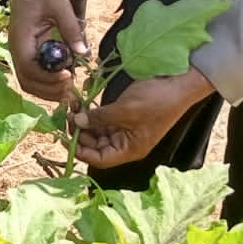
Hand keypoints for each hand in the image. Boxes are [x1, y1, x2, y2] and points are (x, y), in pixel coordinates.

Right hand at [8, 0, 88, 102]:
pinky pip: (35, 75)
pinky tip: (65, 79)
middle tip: (72, 90)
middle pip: (27, 81)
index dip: (48, 77)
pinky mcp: (28, 54)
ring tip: (70, 89)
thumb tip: (83, 52)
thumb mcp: (59, 5)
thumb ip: (71, 29)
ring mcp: (21, 53)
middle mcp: (16, 49)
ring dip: (48, 90)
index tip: (69, 75)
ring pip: (29, 82)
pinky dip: (48, 83)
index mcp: (20, 38)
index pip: (29, 67)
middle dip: (49, 90)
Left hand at [73, 70, 215, 168]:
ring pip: (95, 130)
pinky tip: (80, 101)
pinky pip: (101, 118)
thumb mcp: (126, 110)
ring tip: (71, 104)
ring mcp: (123, 128)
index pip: (100, 160)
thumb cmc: (156, 101)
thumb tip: (78, 122)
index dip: (81, 151)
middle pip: (95, 145)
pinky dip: (90, 111)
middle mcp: (125, 143)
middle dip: (79, 132)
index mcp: (129, 150)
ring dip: (83, 119)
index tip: (64, 137)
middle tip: (66, 114)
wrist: (178, 83)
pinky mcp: (122, 114)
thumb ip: (100, 118)